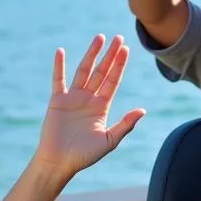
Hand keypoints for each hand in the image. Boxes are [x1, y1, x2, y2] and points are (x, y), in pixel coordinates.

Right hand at [33, 35, 145, 181]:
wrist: (60, 162)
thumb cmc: (85, 155)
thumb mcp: (109, 140)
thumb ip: (126, 124)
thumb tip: (143, 110)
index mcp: (102, 106)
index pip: (113, 80)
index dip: (120, 65)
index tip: (126, 49)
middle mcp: (89, 98)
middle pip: (102, 71)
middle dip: (110, 55)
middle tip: (118, 37)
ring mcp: (73, 98)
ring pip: (84, 71)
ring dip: (91, 54)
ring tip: (99, 38)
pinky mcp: (57, 101)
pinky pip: (58, 80)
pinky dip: (59, 66)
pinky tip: (61, 51)